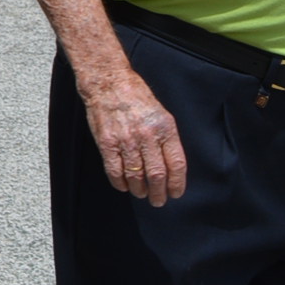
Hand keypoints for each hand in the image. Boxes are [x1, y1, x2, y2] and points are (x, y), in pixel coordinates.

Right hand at [80, 65, 186, 204]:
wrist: (109, 83)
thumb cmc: (137, 98)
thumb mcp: (162, 115)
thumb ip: (167, 140)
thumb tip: (171, 167)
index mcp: (165, 129)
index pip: (176, 164)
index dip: (177, 184)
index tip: (175, 193)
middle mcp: (147, 136)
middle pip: (157, 175)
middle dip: (159, 193)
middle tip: (158, 201)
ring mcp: (126, 140)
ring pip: (136, 176)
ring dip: (140, 190)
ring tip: (141, 194)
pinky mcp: (107, 142)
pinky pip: (115, 170)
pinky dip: (120, 183)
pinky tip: (124, 186)